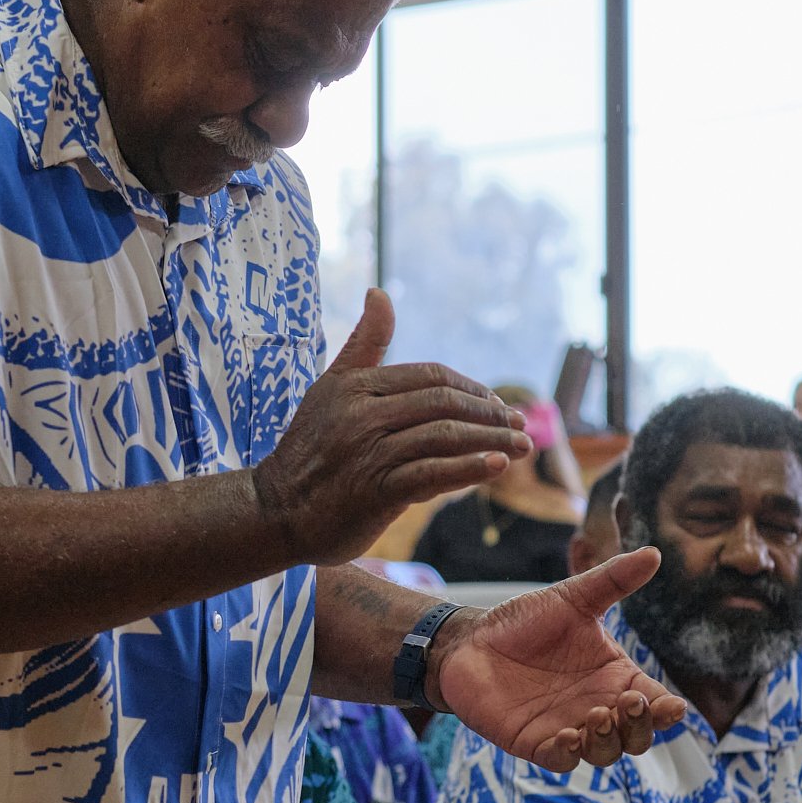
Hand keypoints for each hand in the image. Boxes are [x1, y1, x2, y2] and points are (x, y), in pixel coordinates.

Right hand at [253, 289, 529, 564]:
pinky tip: (498, 466)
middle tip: (520, 424)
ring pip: (445, 437)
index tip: (497, 405)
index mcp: (357, 386)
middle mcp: (362, 414)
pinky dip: (470, 469)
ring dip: (492, 440)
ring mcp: (369, 452)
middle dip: (490, 413)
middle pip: (444, 403)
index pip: (431, 376)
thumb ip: (364, 344)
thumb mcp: (332, 388)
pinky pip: (433, 474)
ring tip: (524, 446)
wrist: (277, 510)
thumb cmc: (309, 449)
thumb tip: (379, 292)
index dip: (471, 388)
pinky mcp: (376, 491)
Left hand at [433, 547, 687, 769]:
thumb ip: (612, 581)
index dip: (665, 710)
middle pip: (636, 737)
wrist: (471, 641)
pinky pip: (560, 762)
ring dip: (608, 741)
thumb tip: (653, 552)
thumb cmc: (525, 622)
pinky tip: (567, 736)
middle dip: (641, 727)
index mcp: (615, 678)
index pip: (654, 703)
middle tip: (628, 703)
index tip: (672, 707)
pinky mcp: (534, 742)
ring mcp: (568, 728)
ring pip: (604, 754)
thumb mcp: (571, 598)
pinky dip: (568, 754)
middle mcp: (597, 707)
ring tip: (598, 714)